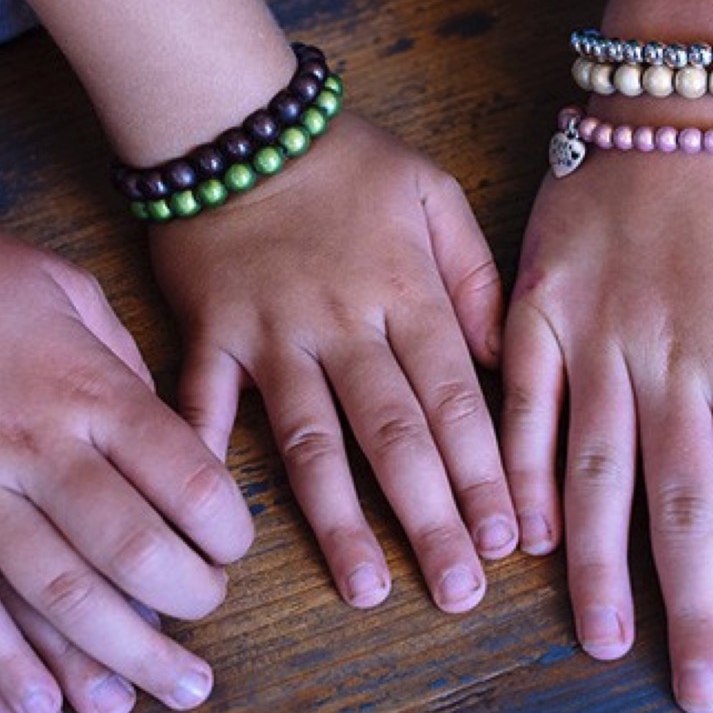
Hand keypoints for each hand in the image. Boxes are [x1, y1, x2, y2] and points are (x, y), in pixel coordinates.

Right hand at [0, 209, 252, 712]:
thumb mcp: (65, 289)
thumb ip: (122, 364)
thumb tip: (164, 430)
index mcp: (85, 390)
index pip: (185, 479)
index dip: (227, 527)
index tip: (235, 545)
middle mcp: (29, 449)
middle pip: (130, 551)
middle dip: (185, 600)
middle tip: (207, 620)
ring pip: (48, 598)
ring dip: (109, 659)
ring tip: (151, 699)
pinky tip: (40, 710)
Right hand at [150, 112, 515, 612]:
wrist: (240, 120)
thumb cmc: (346, 162)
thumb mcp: (434, 193)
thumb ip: (475, 275)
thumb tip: (496, 360)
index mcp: (407, 291)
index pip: (457, 399)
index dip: (486, 474)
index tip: (509, 542)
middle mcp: (344, 322)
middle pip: (395, 433)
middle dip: (432, 517)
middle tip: (459, 591)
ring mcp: (272, 332)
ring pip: (310, 438)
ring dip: (338, 518)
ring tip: (366, 588)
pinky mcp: (210, 332)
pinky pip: (203, 399)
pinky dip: (203, 452)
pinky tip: (212, 519)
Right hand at [503, 149, 712, 712]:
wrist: (685, 99)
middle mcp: (674, 362)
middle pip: (683, 508)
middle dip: (692, 609)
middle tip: (691, 690)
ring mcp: (597, 335)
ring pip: (596, 469)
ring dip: (600, 561)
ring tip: (604, 638)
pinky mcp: (539, 308)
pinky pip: (525, 400)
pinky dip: (522, 467)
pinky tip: (523, 529)